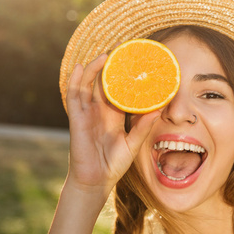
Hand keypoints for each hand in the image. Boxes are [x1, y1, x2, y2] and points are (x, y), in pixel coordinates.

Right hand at [64, 54, 159, 195]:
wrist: (95, 181)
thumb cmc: (113, 165)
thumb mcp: (132, 144)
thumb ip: (143, 127)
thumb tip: (159, 109)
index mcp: (113, 116)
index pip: (119, 91)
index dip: (126, 78)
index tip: (137, 65)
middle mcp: (99, 111)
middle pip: (103, 83)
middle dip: (111, 68)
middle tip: (122, 52)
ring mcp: (87, 114)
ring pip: (88, 85)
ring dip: (95, 69)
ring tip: (105, 55)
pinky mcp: (77, 119)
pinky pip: (74, 96)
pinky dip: (75, 81)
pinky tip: (80, 67)